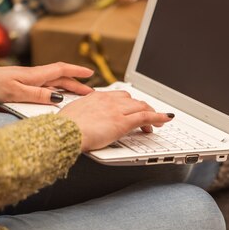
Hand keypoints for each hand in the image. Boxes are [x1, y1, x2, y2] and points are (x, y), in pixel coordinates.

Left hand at [0, 62, 94, 104]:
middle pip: (59, 78)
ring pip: (51, 84)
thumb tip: (59, 98)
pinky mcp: (19, 87)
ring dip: (66, 88)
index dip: (77, 71)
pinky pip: (42, 89)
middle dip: (76, 84)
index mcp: (34, 75)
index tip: (90, 73)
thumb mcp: (17, 92)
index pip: (61, 70)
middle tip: (89, 92)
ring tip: (77, 96)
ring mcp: (26, 81)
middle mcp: (32, 76)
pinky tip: (54, 99)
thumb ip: (38, 95)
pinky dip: (53, 93)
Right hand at [58, 90, 174, 151]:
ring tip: (157, 123)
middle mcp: (108, 100)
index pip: (119, 96)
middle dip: (143, 108)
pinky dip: (158, 117)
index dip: (130, 104)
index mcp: (96, 97)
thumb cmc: (63, 129)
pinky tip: (165, 119)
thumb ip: (83, 114)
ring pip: (141, 107)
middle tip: (148, 118)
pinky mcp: (122, 122)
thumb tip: (84, 119)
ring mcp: (116, 110)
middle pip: (133, 100)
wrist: (62, 133)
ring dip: (151, 114)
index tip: (133, 109)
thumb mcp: (73, 115)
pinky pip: (146, 117)